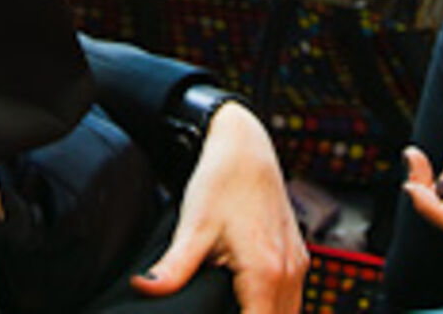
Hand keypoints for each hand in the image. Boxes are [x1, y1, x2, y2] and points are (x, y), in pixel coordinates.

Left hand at [131, 102, 307, 312]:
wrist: (245, 145)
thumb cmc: (222, 180)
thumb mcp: (193, 226)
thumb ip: (173, 267)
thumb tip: (145, 288)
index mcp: (267, 271)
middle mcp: (290, 271)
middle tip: (213, 313)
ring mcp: (297, 264)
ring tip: (227, 309)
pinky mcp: (297, 256)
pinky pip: (292, 298)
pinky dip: (273, 309)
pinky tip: (248, 305)